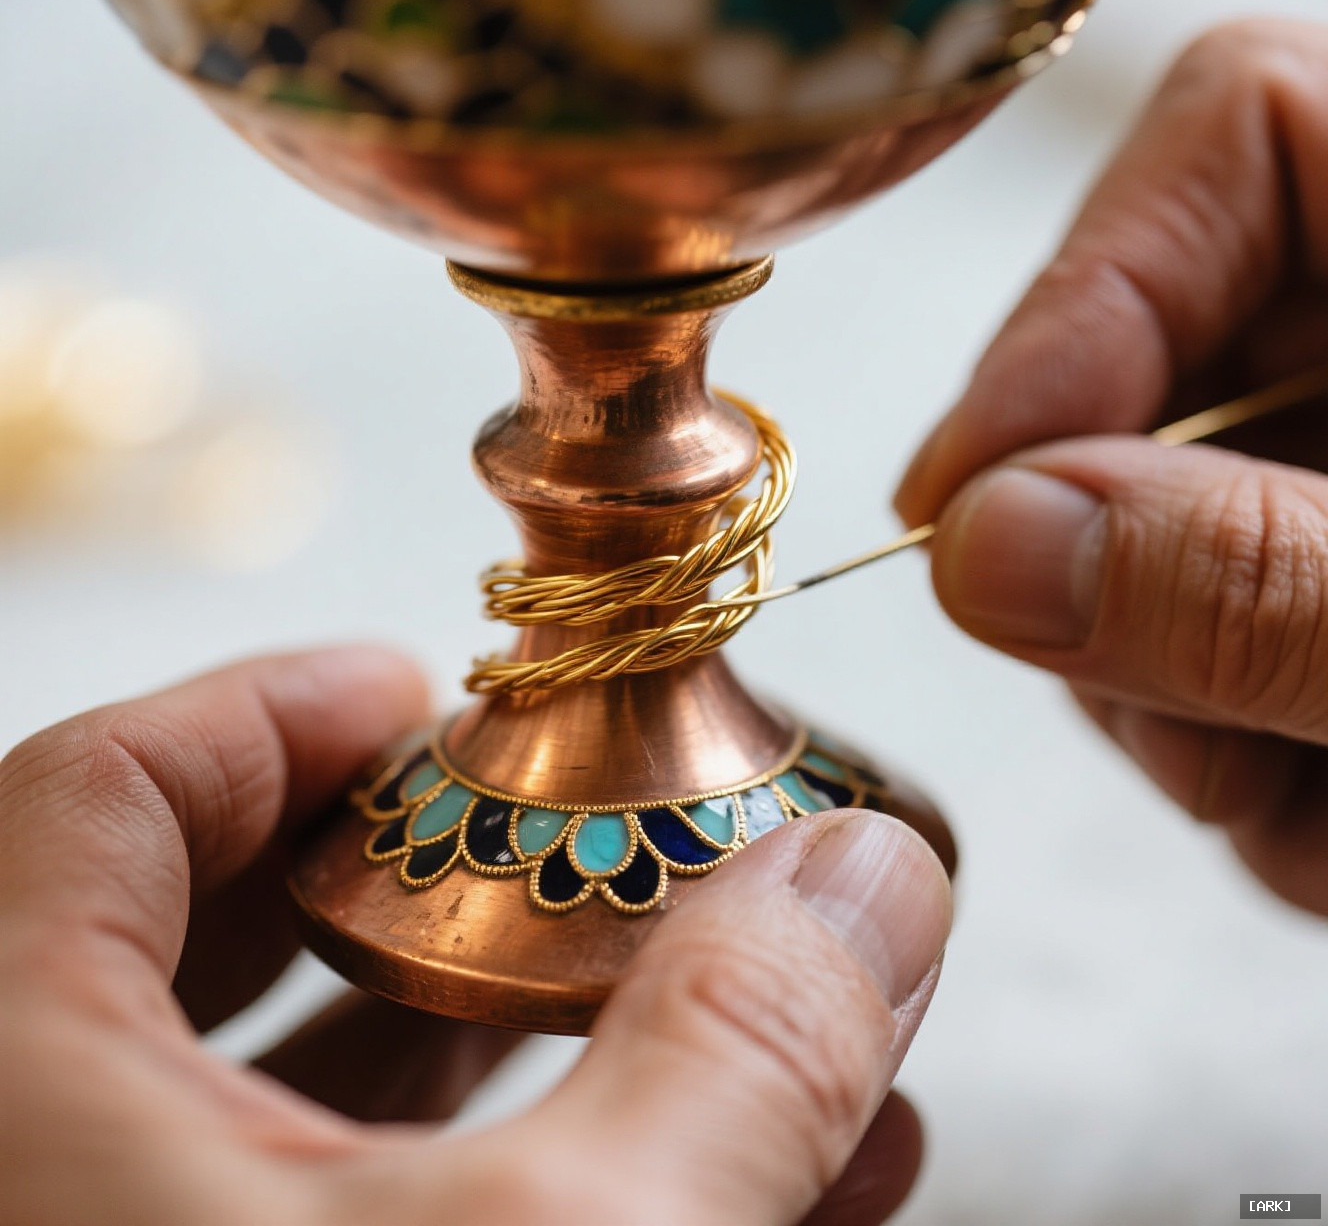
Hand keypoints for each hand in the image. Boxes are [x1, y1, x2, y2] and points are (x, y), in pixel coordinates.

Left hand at [0, 648, 950, 1225]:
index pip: (98, 790)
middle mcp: (29, 1175)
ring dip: (508, 1053)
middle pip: (201, 943)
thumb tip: (875, 879)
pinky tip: (715, 1188)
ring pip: (283, 1118)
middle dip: (430, 881)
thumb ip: (730, 1056)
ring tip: (689, 1011)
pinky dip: (514, 1192)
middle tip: (578, 845)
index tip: (424, 692)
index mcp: (12, 1095)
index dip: (276, 711)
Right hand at [897, 19, 1327, 916]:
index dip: (1083, 301)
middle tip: (1183, 709)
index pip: (1234, 137)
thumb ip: (1265, 580)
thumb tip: (981, 545)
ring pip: (1136, 568)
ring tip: (1327, 808)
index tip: (982, 498)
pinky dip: (1236, 779)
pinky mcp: (1307, 611)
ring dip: (1184, 714)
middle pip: (1138, 387)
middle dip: (1117, 577)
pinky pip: (1191, 682)